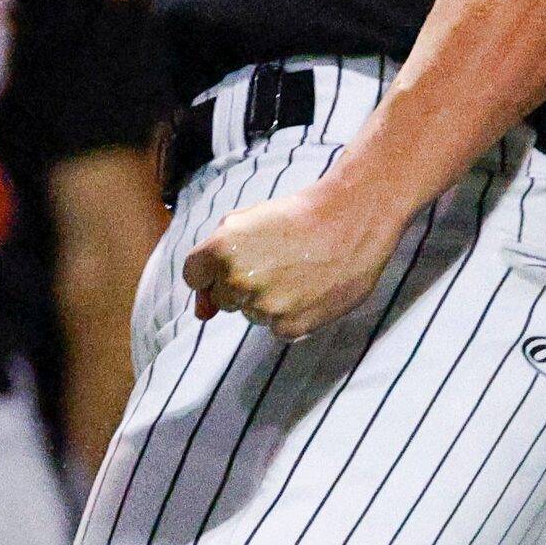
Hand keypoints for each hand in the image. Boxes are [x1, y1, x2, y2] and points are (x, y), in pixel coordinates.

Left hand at [182, 181, 403, 339]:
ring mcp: (264, 307)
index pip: (194, 276)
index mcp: (220, 250)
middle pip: (222, 298)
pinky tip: (308, 288)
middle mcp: (237, 281)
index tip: (233, 263)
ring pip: (251, 313)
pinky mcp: (289, 327)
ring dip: (266, 299)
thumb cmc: (297, 215)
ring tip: (295, 271)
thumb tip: (201, 313)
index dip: (211, 271)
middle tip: (273, 261)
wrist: (351, 220)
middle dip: (239, 284)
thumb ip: (214, 261)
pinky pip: (276, 328)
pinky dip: (290, 313)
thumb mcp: (246, 221)